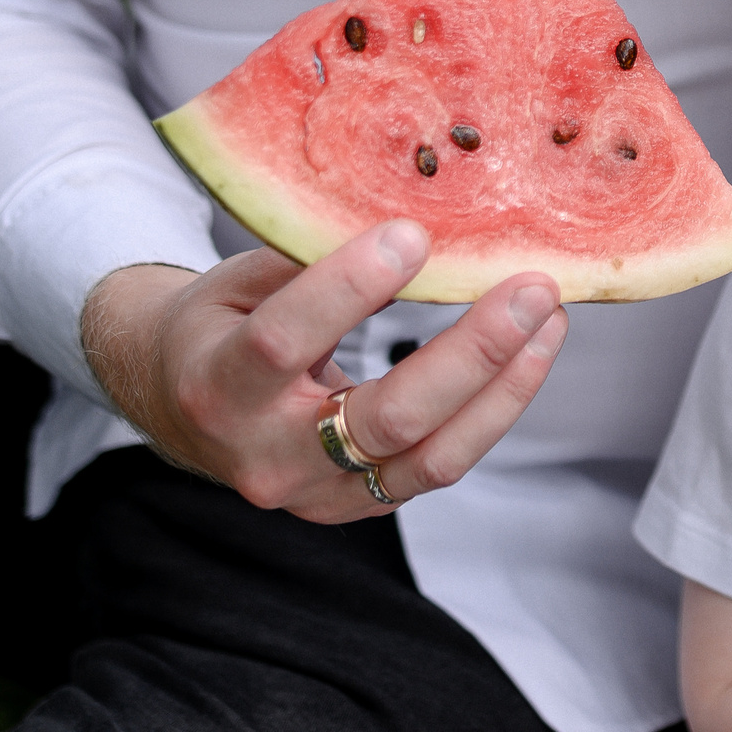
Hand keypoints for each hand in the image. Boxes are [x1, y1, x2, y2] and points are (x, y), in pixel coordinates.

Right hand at [81, 219, 566, 522]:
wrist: (180, 410)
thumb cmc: (218, 327)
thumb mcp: (239, 282)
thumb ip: (312, 261)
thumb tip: (417, 224)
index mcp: (215, 387)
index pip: (283, 342)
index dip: (348, 288)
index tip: (415, 234)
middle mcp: (267, 456)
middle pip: (385, 416)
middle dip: (473, 352)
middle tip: (533, 288)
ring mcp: (319, 495)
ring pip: (432, 456)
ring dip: (505, 386)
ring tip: (551, 320)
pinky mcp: (362, 507)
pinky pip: (441, 465)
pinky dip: (495, 410)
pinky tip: (531, 354)